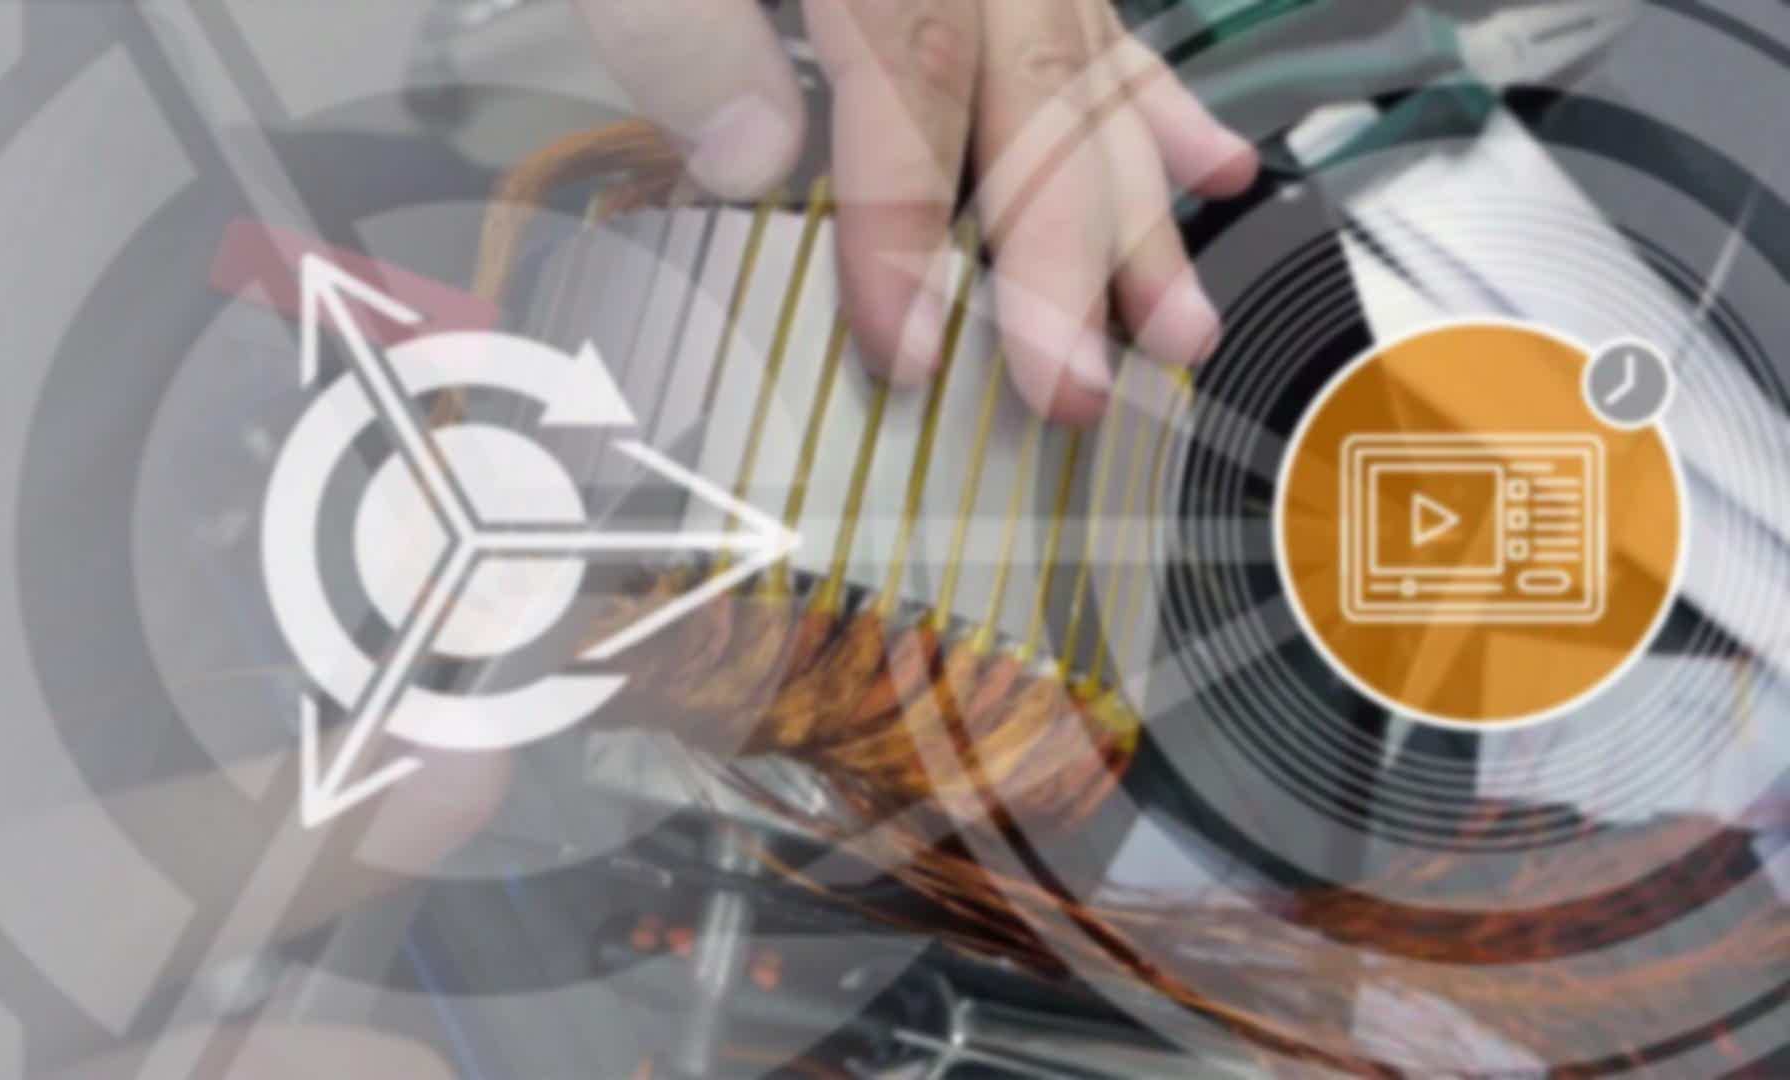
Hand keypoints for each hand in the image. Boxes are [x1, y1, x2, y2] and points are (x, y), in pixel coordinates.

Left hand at [573, 0, 1258, 424]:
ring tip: (1177, 322)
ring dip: (1140, 210)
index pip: (914, 79)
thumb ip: (680, 22)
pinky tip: (1211, 166)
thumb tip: (754, 161)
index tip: (906, 348)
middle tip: (1074, 391)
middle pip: (1039, 91)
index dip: (913, 225)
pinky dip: (1156, 98)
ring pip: (1094, 67)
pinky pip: (1106, 14)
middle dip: (1061, 257)